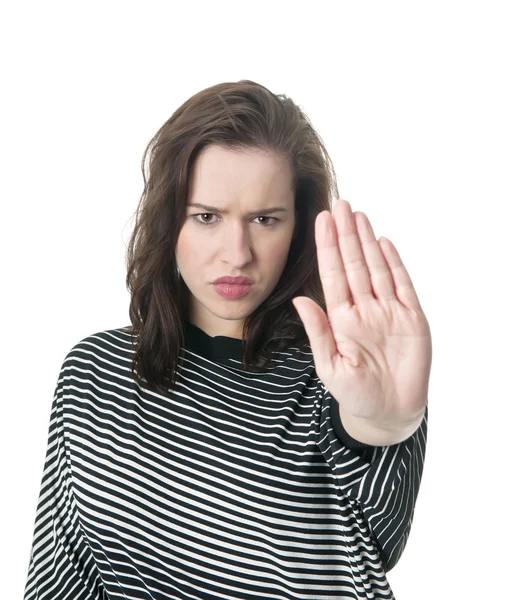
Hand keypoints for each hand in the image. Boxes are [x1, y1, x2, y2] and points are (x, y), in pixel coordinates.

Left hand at [292, 199, 431, 444]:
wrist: (387, 412)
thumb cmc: (355, 393)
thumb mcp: (331, 366)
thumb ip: (318, 332)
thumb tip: (299, 300)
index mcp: (342, 319)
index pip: (332, 275)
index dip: (327, 247)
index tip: (320, 221)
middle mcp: (365, 309)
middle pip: (354, 264)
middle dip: (346, 235)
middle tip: (339, 205)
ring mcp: (389, 311)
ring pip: (376, 268)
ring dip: (367, 242)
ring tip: (358, 216)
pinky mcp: (412, 318)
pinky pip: (403, 286)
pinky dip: (395, 264)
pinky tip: (383, 243)